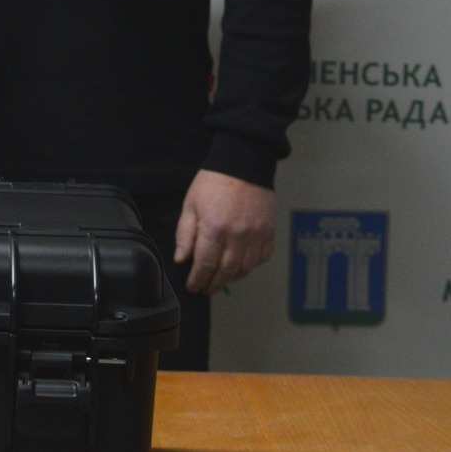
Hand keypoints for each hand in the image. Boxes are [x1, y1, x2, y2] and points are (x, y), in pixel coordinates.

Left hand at [174, 170, 275, 293]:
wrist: (243, 163)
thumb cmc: (213, 182)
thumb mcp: (191, 205)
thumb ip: (185, 234)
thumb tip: (182, 259)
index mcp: (214, 229)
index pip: (204, 266)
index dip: (197, 280)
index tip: (193, 287)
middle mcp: (237, 237)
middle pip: (225, 272)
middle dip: (213, 285)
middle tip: (206, 289)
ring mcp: (256, 235)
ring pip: (244, 269)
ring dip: (231, 279)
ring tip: (221, 280)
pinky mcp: (269, 232)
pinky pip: (261, 258)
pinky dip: (251, 266)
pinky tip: (241, 266)